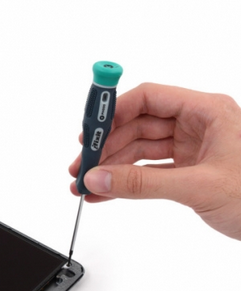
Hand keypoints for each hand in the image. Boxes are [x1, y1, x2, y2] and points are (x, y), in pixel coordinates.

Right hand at [69, 83, 240, 239]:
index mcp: (208, 111)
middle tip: (82, 166)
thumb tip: (99, 179)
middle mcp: (198, 124)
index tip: (89, 128)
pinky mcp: (188, 170)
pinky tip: (105, 193)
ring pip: (139, 150)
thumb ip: (142, 184)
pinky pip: (147, 171)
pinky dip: (125, 182)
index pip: (150, 97)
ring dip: (111, 167)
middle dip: (107, 147)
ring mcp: (192, 148)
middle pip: (138, 125)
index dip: (115, 110)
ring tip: (85, 185)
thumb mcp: (198, 187)